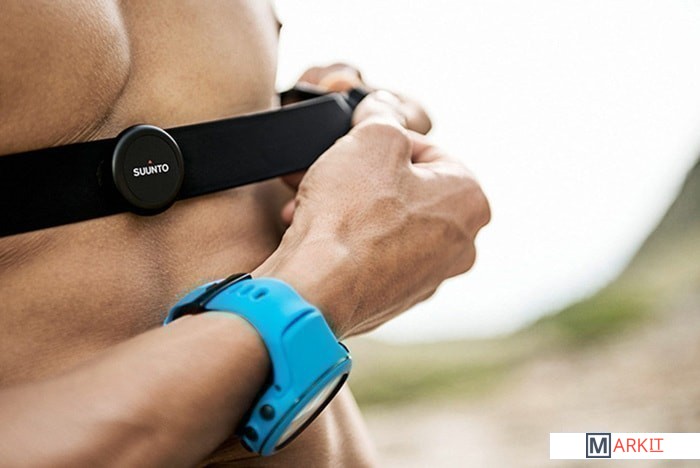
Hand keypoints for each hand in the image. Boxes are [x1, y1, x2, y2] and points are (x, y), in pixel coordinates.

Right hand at [255, 112, 489, 337]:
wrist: (316, 289)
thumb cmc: (350, 215)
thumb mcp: (372, 139)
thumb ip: (383, 115)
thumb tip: (381, 107)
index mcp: (470, 201)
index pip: (427, 150)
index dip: (383, 140)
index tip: (355, 145)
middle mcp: (460, 244)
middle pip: (406, 189)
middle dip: (363, 177)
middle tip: (332, 170)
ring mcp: (428, 277)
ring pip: (386, 223)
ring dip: (348, 207)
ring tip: (314, 201)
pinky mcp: (395, 299)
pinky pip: (371, 256)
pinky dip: (346, 241)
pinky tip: (316, 232)